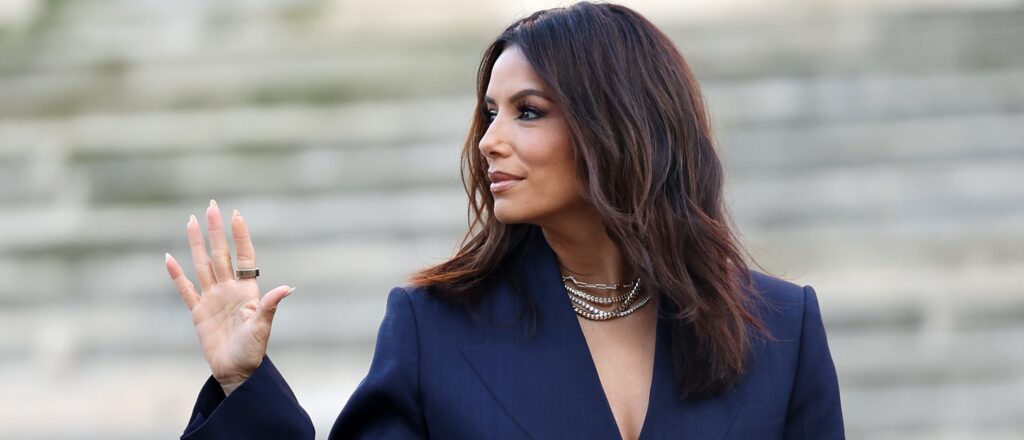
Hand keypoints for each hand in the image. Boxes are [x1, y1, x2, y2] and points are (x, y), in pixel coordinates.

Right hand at [165, 199, 294, 395]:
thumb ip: (270, 305)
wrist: (235, 372)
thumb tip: (288, 288)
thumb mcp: (262, 327)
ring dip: (196, 243)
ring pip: (202, 264)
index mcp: (247, 290)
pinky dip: (176, 275)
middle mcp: (229, 289)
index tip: (236, 214)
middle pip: (220, 254)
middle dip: (216, 230)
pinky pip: (185, 289)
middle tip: (211, 206)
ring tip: (190, 221)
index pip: (243, 257)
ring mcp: (212, 298)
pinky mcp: (198, 312)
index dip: (240, 236)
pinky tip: (169, 257)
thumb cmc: (253, 351)